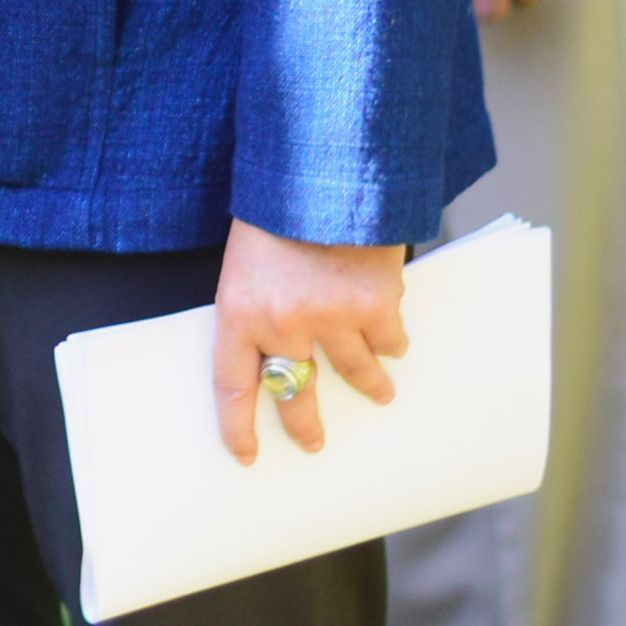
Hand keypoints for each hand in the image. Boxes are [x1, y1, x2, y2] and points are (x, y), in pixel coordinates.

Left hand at [213, 222, 405, 459]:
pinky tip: (392, 334)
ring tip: (379, 390)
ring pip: (355, 372)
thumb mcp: (247, 259)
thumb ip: (261, 304)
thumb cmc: (277, 210)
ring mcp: (332, 319)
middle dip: (305, 423)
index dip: (238, 425)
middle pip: (295, 392)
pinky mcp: (376, 307)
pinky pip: (390, 341)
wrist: (323, 169)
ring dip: (370, 384)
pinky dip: (392, 340)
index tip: (245, 455)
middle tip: (313, 441)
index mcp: (239, 310)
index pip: (233, 384)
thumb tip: (281, 348)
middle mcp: (283, 323)